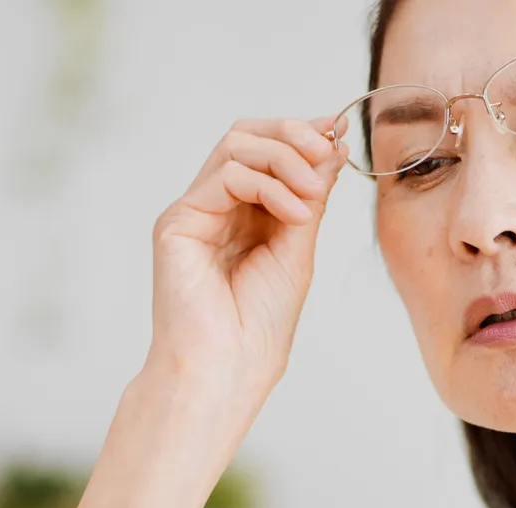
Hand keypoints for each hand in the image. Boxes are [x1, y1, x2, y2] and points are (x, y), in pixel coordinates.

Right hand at [146, 115, 349, 402]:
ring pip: (235, 146)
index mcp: (245, 215)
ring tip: (312, 194)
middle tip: (325, 148)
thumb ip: (310, 197)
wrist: (228, 367)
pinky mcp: (178, 222)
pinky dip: (267, 186)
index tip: (337, 133)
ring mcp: (194, 212)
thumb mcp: (299, 248)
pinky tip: (293, 216)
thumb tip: (332, 147)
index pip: (267, 152)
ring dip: (284, 159)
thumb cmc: (260, 326)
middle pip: (246, 136)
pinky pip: (225, 176)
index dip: (302, 135)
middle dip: (291, 133)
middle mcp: (216, 208)